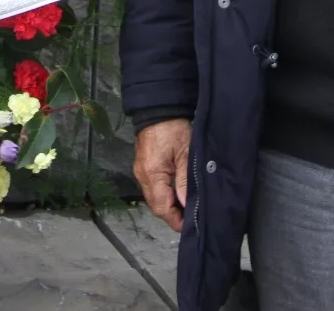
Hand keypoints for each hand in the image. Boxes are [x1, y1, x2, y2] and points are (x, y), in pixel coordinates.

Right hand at [134, 118, 191, 232]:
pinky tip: (177, 193)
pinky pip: (153, 188)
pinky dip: (165, 194)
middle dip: (173, 214)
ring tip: (187, 206)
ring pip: (155, 198)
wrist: (158, 109)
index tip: (190, 226)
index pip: (162, 208)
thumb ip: (185, 182)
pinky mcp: (143, 167)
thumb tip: (187, 206)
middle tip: (192, 217)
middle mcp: (142, 177)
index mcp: (152, 175)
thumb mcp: (185, 155)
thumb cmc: (173, 129)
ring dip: (170, 205)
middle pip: (157, 206)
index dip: (176, 220)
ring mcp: (141, 172)